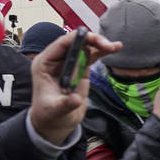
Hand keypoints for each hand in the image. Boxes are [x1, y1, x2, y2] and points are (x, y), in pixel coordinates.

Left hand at [28, 30, 121, 144]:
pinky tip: (114, 48)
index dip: (77, 39)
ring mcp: (69, 63)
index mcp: (45, 64)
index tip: (92, 39)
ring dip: (100, 44)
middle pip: (75, 42)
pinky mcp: (79, 68)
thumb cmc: (49, 114)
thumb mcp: (55, 110)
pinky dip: (102, 52)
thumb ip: (65, 104)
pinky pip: (91, 55)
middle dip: (92, 40)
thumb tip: (76, 99)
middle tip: (107, 45)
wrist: (55, 120)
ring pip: (85, 46)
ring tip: (114, 46)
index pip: (61, 44)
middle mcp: (56, 60)